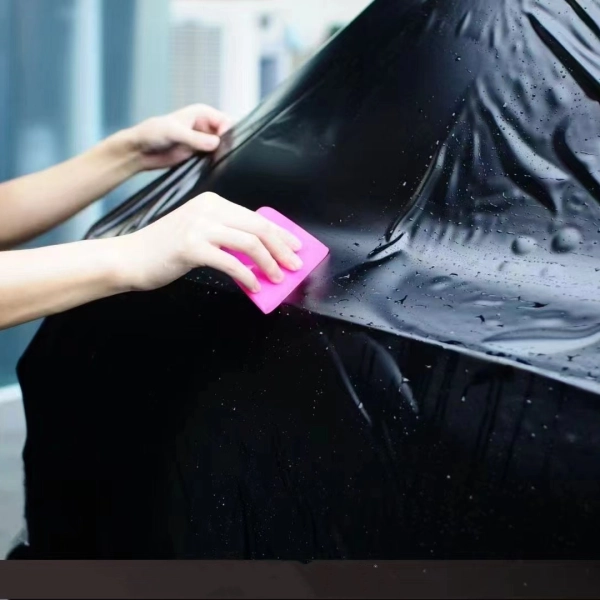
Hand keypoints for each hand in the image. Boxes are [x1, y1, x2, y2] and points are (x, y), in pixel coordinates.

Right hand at [116, 192, 302, 292]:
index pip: (256, 217)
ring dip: (269, 263)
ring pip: (249, 243)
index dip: (280, 234)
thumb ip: (226, 238)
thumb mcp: (198, 234)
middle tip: (295, 266)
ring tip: (278, 278)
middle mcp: (208, 209)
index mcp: (212, 202)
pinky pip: (230, 262)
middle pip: (258, 227)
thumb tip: (259, 256)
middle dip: (282, 248)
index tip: (295, 247)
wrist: (129, 258)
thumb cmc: (164, 250)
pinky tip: (253, 287)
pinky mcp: (191, 247)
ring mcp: (199, 226)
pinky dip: (247, 276)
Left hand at [126, 104, 233, 170]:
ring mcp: (203, 141)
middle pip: (227, 134)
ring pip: (222, 147)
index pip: (225, 120)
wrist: (140, 151)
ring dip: (222, 154)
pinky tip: (214, 167)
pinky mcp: (199, 154)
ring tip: (218, 161)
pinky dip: (217, 161)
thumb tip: (216, 143)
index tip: (222, 143)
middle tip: (222, 154)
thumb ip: (195, 138)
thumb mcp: (174, 132)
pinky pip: (214, 157)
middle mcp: (205, 126)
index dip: (228, 131)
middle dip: (227, 143)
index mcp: (201, 113)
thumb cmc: (152, 133)